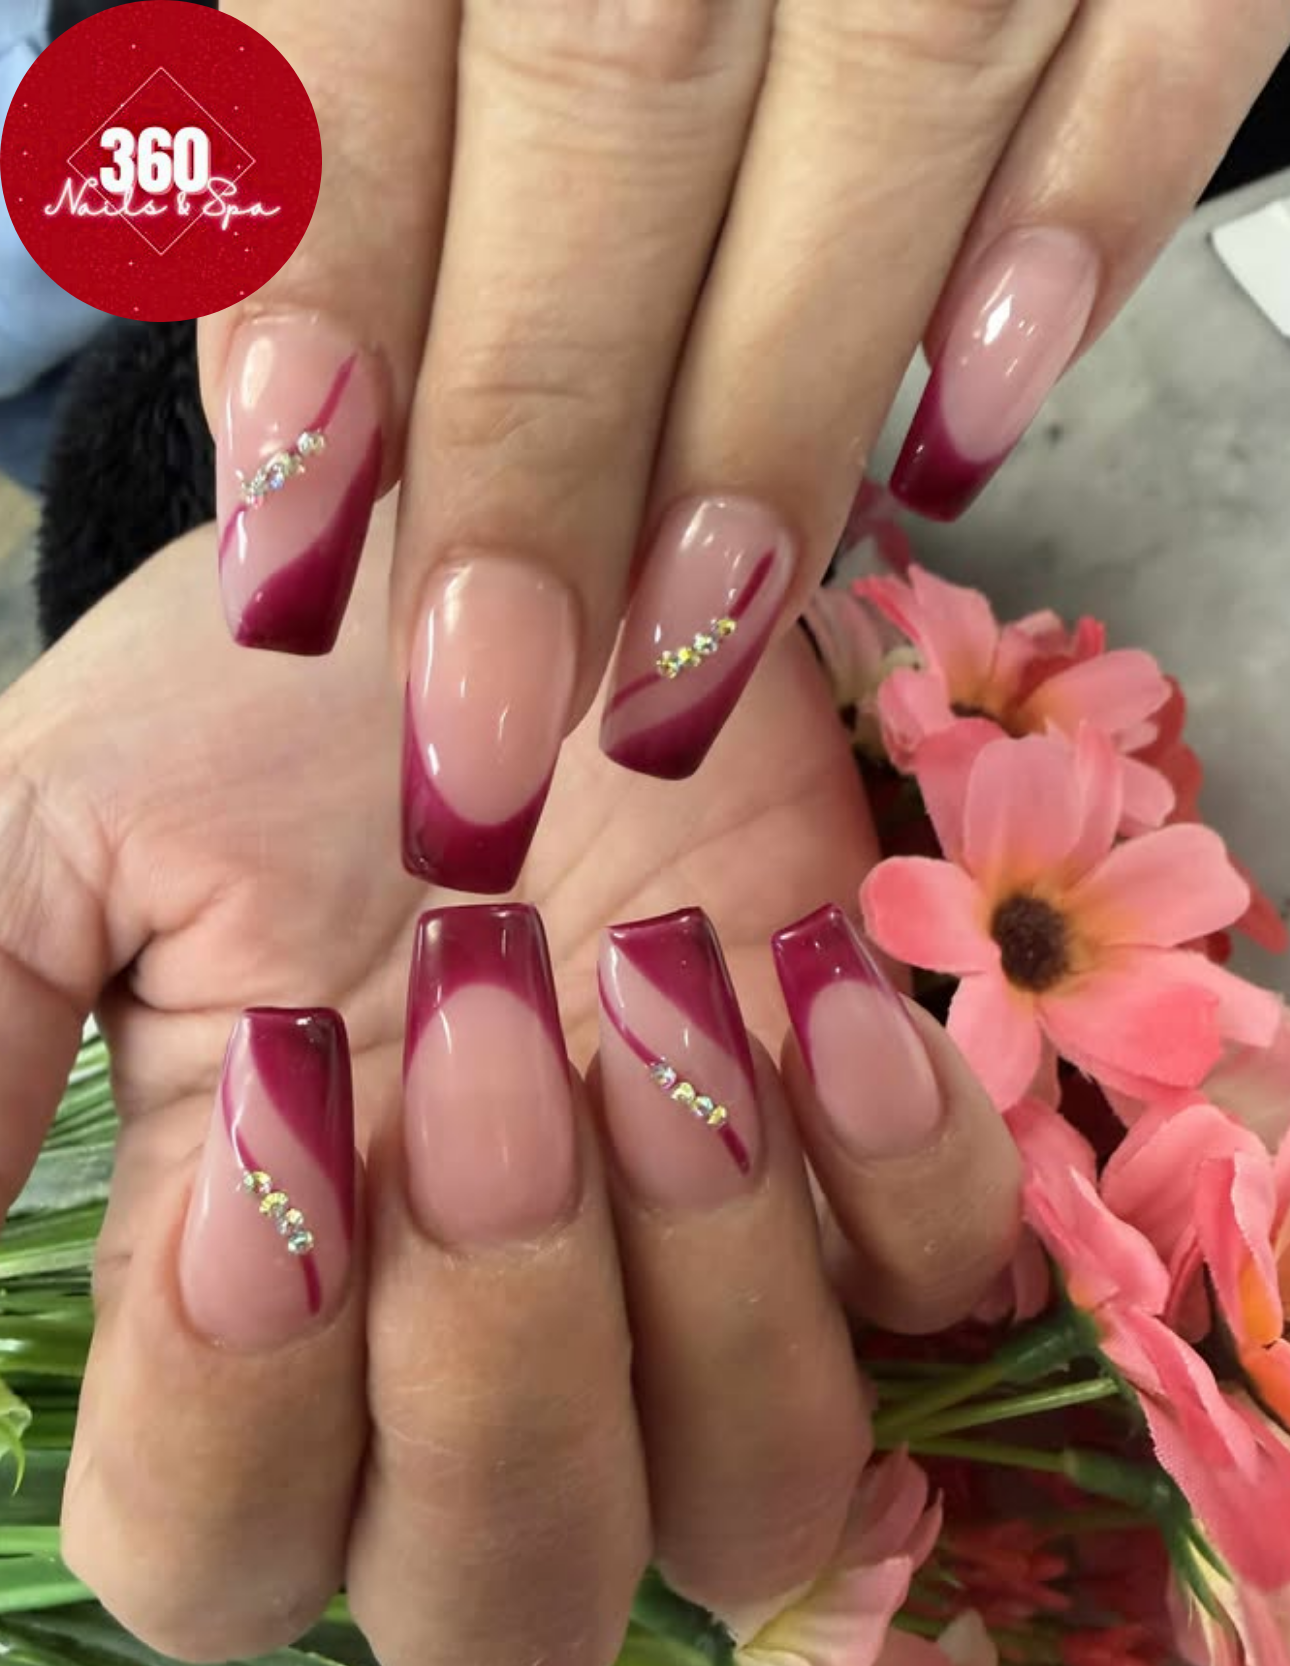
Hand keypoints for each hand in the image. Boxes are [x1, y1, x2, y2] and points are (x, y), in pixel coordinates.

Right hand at [0, 513, 1017, 1665]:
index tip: (270, 1098)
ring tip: (652, 981)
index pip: (221, 1554)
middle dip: (495, 1364)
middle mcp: (488, 1355)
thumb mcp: (74, 833)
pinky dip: (902, 1171)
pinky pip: (943, 1287)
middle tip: (483, 1040)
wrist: (481, 566)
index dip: (230, 1412)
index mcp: (264, 1309)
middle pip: (511, 1613)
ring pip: (753, 1502)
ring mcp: (702, 1282)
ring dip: (711, 1282)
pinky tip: (812, 975)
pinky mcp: (871, 1168)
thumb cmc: (268, 714)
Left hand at [201, 0, 1287, 895]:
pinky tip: (970, 433)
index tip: (300, 566)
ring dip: (778, 410)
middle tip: (484, 718)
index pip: (379, 13)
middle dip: (544, 439)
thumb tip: (300, 399)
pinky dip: (1082, 227)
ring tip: (686, 659)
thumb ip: (331, 74)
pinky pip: (1170, 22)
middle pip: (617, 86)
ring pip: (895, 79)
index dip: (336, 298)